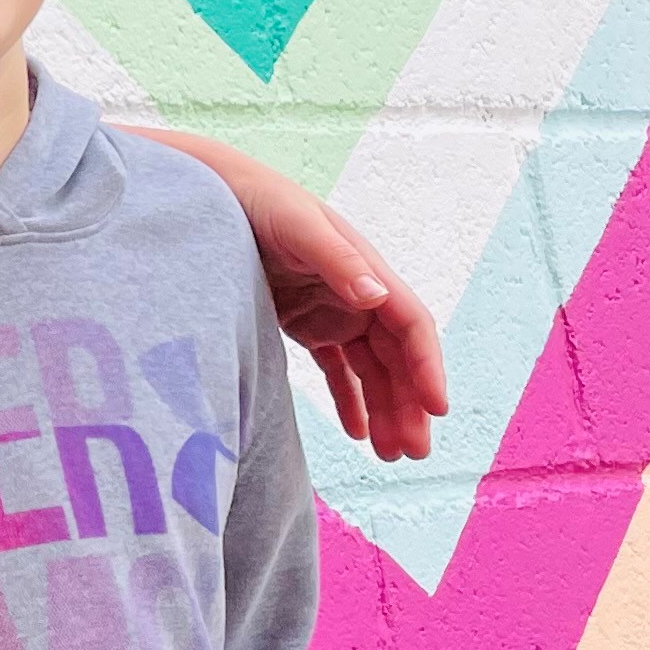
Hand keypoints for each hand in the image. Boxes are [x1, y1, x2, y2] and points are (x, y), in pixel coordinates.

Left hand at [147, 133, 447, 459]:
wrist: (212, 195)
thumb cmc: (259, 202)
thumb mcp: (297, 226)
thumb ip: (336, 260)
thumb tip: (375, 296)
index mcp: (367, 270)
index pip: (411, 325)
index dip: (427, 367)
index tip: (437, 409)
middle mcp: (358, 294)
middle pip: (396, 358)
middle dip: (409, 404)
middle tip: (414, 452)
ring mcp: (333, 311)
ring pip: (371, 370)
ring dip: (386, 410)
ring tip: (391, 455)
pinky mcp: (307, 323)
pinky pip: (339, 370)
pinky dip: (351, 401)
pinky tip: (359, 432)